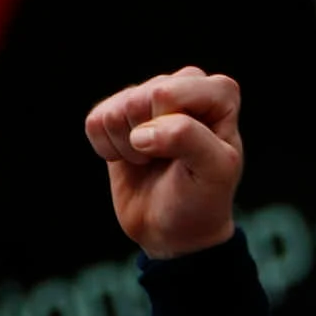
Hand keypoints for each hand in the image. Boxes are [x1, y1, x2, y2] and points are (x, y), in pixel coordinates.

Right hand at [84, 67, 242, 258]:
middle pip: (138, 99)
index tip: (187, 155)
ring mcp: (150, 96)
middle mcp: (185, 85)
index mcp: (220, 93)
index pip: (167, 93)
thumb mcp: (213, 173)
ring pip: (115, 110)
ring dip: (128, 147)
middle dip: (146, 139)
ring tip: (151, 161)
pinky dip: (107, 149)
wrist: (175, 230)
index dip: (167, 129)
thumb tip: (142, 132)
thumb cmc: (202, 198)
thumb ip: (188, 139)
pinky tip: (131, 159)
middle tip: (167, 161)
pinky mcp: (119, 113)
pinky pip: (95, 121)